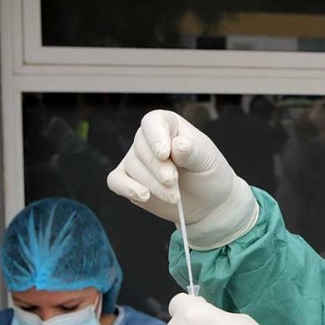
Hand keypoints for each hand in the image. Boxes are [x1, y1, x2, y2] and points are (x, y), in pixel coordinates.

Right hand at [106, 109, 258, 248]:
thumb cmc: (209, 173)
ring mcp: (135, 159)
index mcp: (168, 124)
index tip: (164, 154)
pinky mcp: (128, 180)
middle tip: (174, 183)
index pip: (153, 122)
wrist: (208, 202)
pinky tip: (143, 196)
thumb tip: (177, 145)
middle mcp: (148, 139)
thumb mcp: (207, 159)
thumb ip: (193, 151)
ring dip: (153, 185)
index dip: (156, 137)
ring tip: (174, 196)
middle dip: (158, 169)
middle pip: (141, 149)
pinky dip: (127, 188)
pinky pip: (115, 181)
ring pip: (132, 168)